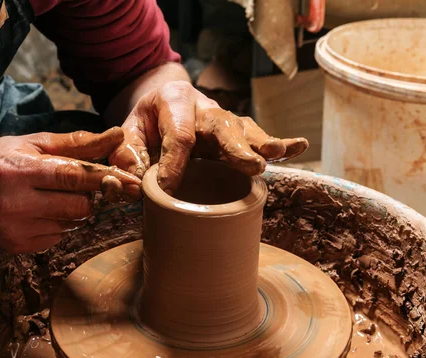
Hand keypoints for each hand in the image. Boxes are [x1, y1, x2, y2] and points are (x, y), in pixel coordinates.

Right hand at [0, 128, 140, 252]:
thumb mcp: (33, 143)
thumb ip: (77, 143)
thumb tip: (117, 136)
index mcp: (17, 171)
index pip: (72, 177)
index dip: (105, 179)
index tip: (132, 182)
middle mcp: (13, 203)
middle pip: (78, 205)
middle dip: (86, 194)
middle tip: (72, 183)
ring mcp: (15, 230)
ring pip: (72, 224)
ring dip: (72, 210)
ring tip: (47, 195)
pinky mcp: (17, 247)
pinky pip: (59, 237)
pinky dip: (58, 224)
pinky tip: (38, 211)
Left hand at [108, 81, 307, 193]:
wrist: (162, 101)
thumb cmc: (147, 123)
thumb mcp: (128, 134)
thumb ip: (127, 156)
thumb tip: (131, 185)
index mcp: (173, 101)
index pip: (178, 134)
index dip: (174, 163)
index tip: (168, 189)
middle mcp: (204, 107)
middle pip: (221, 126)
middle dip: (235, 147)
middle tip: (250, 165)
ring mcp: (224, 119)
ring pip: (243, 130)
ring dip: (259, 145)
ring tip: (274, 155)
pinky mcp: (237, 132)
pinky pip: (258, 136)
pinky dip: (280, 144)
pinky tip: (298, 146)